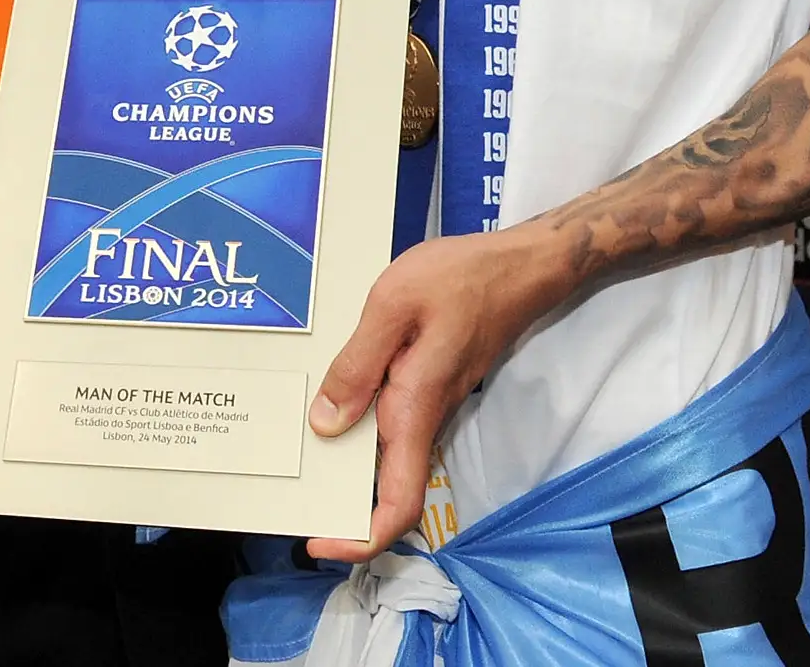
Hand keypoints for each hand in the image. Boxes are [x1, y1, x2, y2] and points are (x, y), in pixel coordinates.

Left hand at [303, 228, 570, 561]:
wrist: (520, 267)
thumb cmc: (462, 278)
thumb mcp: (394, 304)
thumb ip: (357, 363)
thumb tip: (325, 423)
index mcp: (414, 408)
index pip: (398, 505)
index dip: (361, 538)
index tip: (320, 543)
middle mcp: (424, 418)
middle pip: (386, 488)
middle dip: (339, 501)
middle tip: (289, 488)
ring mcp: (431, 405)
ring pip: (386, 454)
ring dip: (345, 459)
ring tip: (295, 441)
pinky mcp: (430, 386)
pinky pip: (391, 421)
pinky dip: (358, 422)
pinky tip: (330, 395)